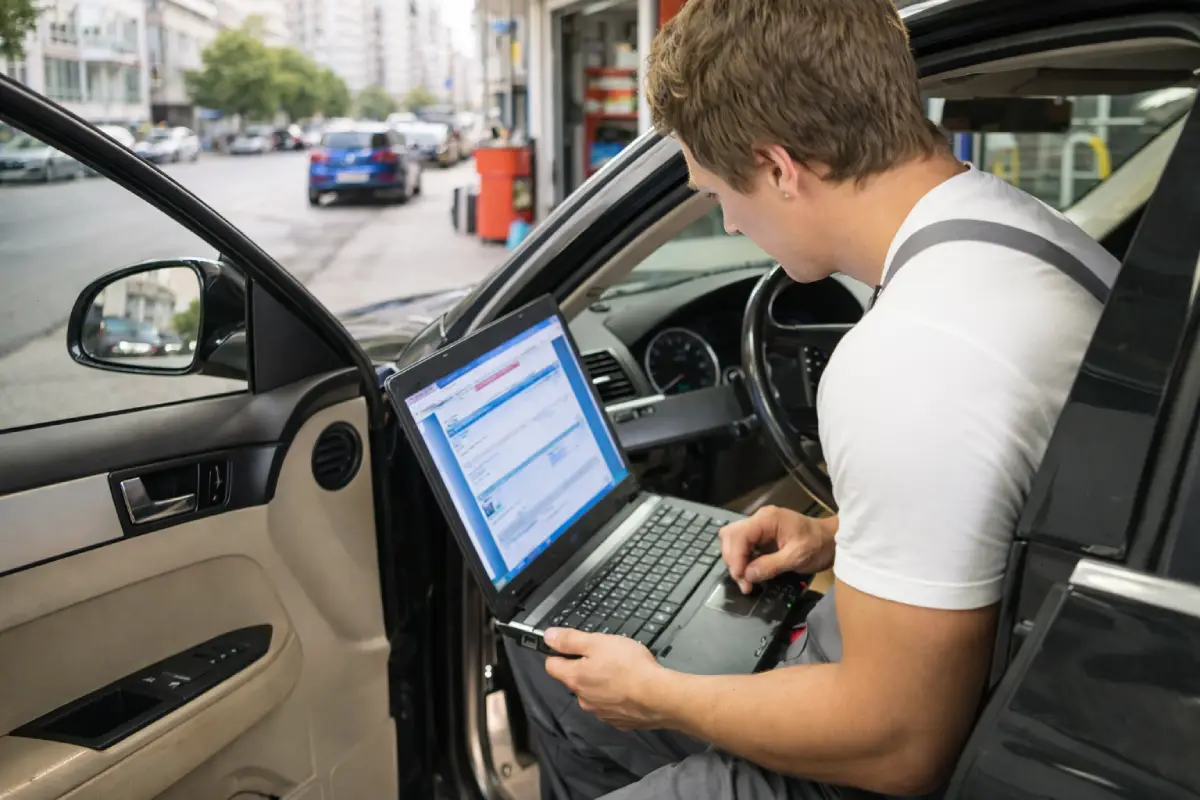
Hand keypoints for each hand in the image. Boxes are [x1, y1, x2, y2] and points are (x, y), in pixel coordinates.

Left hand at [543, 627, 669, 729]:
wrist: (659, 696)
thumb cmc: (629, 666)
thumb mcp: (598, 642)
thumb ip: (570, 640)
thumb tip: (548, 637)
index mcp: (575, 678)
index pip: (552, 665)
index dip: (559, 653)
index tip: (572, 646)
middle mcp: (583, 699)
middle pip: (574, 679)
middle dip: (585, 667)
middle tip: (606, 655)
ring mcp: (600, 712)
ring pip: (593, 693)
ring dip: (601, 683)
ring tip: (622, 671)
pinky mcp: (618, 721)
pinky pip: (610, 706)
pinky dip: (616, 697)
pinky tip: (630, 688)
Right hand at [720, 506, 835, 593]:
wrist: (832, 540)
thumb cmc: (818, 545)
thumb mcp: (797, 557)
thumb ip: (771, 565)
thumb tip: (747, 576)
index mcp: (767, 519)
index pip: (739, 535)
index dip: (735, 557)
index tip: (741, 578)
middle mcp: (759, 519)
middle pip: (730, 536)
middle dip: (733, 560)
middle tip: (744, 582)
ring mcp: (759, 527)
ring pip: (733, 541)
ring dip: (735, 561)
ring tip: (746, 580)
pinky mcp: (761, 537)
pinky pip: (743, 547)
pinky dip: (742, 561)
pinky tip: (750, 573)